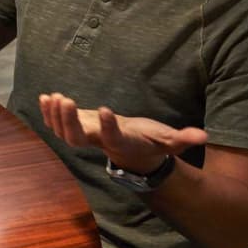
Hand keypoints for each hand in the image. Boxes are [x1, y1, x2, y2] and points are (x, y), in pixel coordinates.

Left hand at [38, 93, 207, 173]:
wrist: (132, 151)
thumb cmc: (150, 142)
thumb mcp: (168, 141)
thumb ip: (182, 139)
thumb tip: (203, 136)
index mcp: (120, 143)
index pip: (111, 138)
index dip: (108, 126)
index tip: (106, 108)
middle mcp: (97, 142)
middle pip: (75, 139)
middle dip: (68, 121)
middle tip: (65, 99)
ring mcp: (84, 136)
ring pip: (62, 132)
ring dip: (55, 115)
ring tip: (53, 96)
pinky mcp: (76, 128)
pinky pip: (56, 124)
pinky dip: (48, 113)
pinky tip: (44, 97)